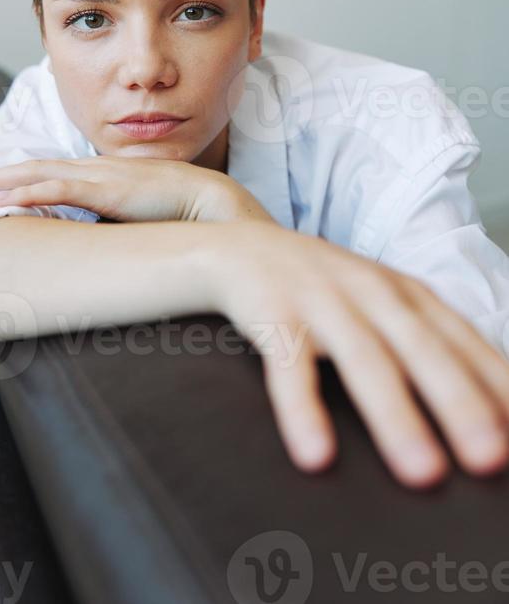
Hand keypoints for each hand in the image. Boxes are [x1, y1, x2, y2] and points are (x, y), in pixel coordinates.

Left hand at [0, 155, 265, 223]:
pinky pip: (58, 187)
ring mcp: (102, 177)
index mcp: (106, 177)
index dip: (19, 178)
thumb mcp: (140, 221)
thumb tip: (96, 248)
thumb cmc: (185, 217)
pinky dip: (26, 191)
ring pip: (38, 172)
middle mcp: (99, 171)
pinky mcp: (108, 190)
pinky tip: (1, 199)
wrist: (218, 206)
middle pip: (35, 167)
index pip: (52, 172)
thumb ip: (115, 227)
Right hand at [214, 222, 508, 488]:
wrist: (236, 247)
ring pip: (362, 355)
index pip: (459, 338)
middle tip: (490, 459)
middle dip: (459, 402)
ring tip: (422, 472)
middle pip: (420, 346)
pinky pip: (288, 363)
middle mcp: (367, 288)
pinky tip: (316, 453)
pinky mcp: (269, 309)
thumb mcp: (374, 304)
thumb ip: (419, 342)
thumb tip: (483, 417)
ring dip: (395, 414)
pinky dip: (303, 407)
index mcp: (401, 291)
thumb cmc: (318, 289)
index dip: (493, 384)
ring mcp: (318, 295)